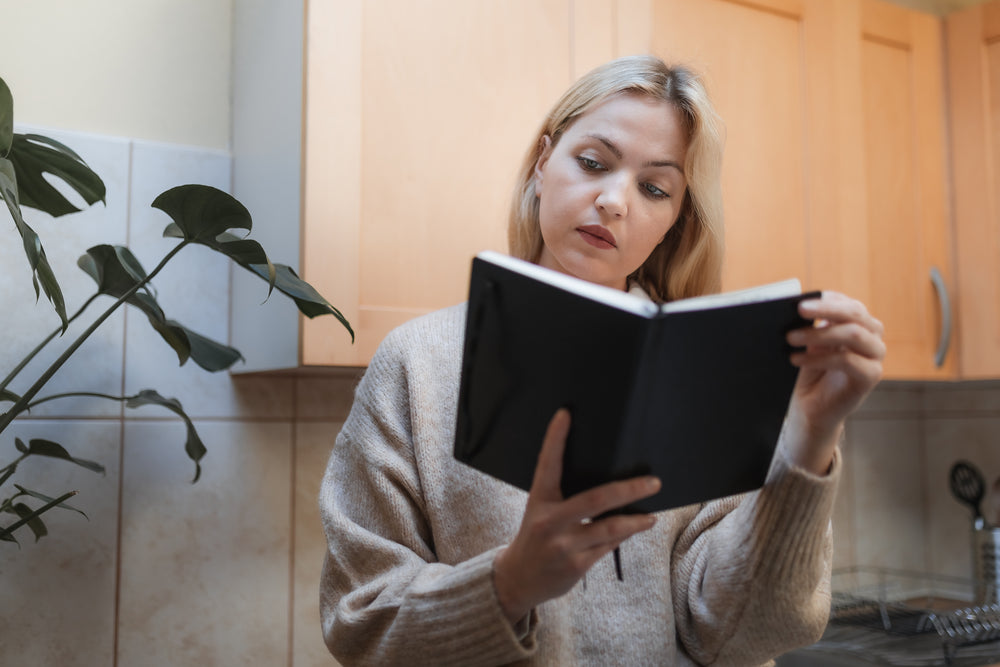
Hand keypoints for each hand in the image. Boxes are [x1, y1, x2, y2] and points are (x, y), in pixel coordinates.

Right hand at [493, 409, 659, 624]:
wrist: (518, 578)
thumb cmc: (536, 536)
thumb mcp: (541, 512)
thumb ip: (564, 497)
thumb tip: (607, 481)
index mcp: (539, 500)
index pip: (547, 464)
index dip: (555, 438)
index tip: (565, 414)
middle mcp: (550, 520)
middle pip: (596, 499)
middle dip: (629, 489)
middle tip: (653, 482)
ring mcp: (563, 544)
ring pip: (609, 528)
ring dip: (635, 521)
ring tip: (650, 515)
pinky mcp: (576, 565)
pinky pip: (607, 547)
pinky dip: (622, 537)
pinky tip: (633, 530)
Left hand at [784, 291, 884, 472]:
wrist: (811, 407)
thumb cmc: (809, 372)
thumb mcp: (808, 343)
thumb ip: (811, 325)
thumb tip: (799, 306)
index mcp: (859, 324)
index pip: (849, 304)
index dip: (828, 299)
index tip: (804, 299)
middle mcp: (872, 337)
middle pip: (855, 314)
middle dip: (826, 309)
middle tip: (800, 309)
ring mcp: (874, 356)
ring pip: (854, 334)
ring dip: (819, 334)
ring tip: (791, 337)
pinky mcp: (871, 376)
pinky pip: (848, 360)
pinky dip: (819, 358)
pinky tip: (797, 359)